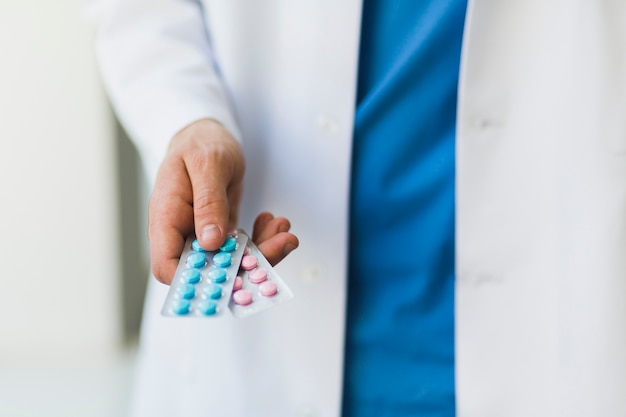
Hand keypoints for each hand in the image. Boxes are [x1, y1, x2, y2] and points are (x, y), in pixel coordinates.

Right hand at [148, 118, 297, 284]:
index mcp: (167, 218)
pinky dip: (262, 240)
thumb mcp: (207, 165)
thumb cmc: (200, 144)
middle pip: (208, 271)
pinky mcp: (221, 234)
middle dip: (248, 265)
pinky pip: (242, 248)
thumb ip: (208, 202)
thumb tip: (210, 242)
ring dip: (263, 251)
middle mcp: (183, 233)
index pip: (168, 267)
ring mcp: (203, 236)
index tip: (233, 270)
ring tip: (283, 228)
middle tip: (282, 242)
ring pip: (231, 263)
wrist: (208, 136)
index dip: (195, 280)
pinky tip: (271, 221)